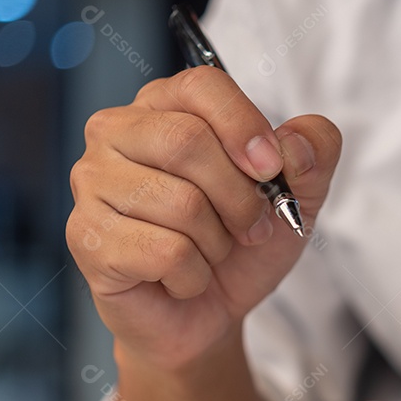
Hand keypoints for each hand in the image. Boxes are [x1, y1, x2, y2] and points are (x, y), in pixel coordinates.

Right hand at [66, 66, 341, 371]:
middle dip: (240, 198)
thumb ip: (314, 152)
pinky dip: (193, 276)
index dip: (245, 126)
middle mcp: (116, 132)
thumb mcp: (299, 195)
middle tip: (252, 228)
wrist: (208, 315)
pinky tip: (180, 278)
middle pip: (187, 142)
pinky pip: (163, 252)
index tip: (271, 168)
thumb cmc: (241, 245)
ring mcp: (92, 183)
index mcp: (165, 105)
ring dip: (217, 243)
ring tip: (210, 253)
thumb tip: (294, 144)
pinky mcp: (86, 236)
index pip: (202, 85)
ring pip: (179, 203)